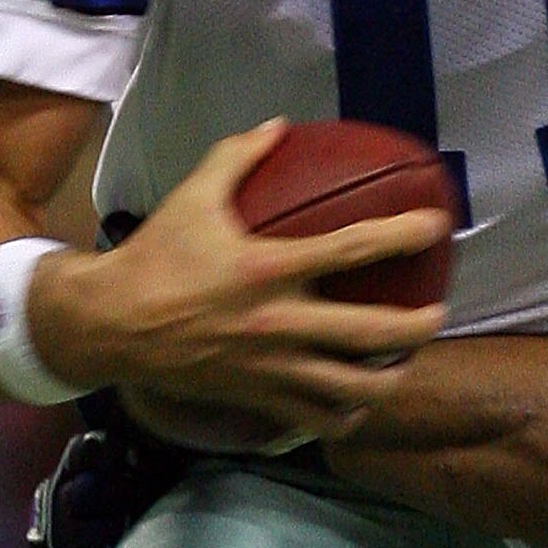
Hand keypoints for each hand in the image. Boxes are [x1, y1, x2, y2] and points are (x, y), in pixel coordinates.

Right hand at [30, 120, 451, 446]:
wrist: (109, 325)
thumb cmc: (154, 258)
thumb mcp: (192, 197)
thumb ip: (236, 157)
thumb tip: (277, 125)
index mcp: (268, 268)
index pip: (353, 250)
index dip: (403, 236)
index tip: (438, 227)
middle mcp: (279, 323)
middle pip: (373, 334)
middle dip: (418, 327)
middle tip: (437, 314)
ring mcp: (271, 368)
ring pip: (352, 389)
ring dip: (389, 380)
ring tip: (404, 366)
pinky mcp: (257, 399)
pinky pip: (316, 422)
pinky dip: (344, 417)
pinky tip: (356, 405)